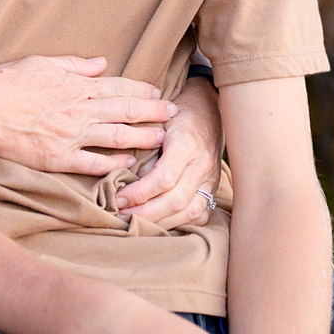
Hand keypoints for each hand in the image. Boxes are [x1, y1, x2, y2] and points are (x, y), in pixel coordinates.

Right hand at [0, 55, 174, 175]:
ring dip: (142, 137)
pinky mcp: (58, 158)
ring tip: (162, 139)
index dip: (142, 90)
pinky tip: (128, 164)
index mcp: (77, 87)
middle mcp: (80, 110)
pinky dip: (113, 164)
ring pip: (117, 136)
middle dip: (153, 112)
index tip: (158, 93)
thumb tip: (101, 62)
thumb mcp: (43, 63)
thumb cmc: (8, 81)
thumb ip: (75, 64)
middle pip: (126, 110)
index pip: (119, 87)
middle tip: (174, 114)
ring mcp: (71, 135)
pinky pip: (92, 163)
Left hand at [117, 74, 222, 228]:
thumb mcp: (155, 122)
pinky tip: (160, 223)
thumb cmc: (175, 114)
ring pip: (189, 212)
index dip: (139, 193)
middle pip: (175, 200)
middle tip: (121, 215)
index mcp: (187, 143)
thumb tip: (127, 182)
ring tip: (136, 224)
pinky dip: (180, 222)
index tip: (118, 198)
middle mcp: (202, 163)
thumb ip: (144, 149)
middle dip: (145, 213)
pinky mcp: (214, 187)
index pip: (163, 178)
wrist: (207, 109)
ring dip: (160, 222)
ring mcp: (211, 177)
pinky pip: (200, 214)